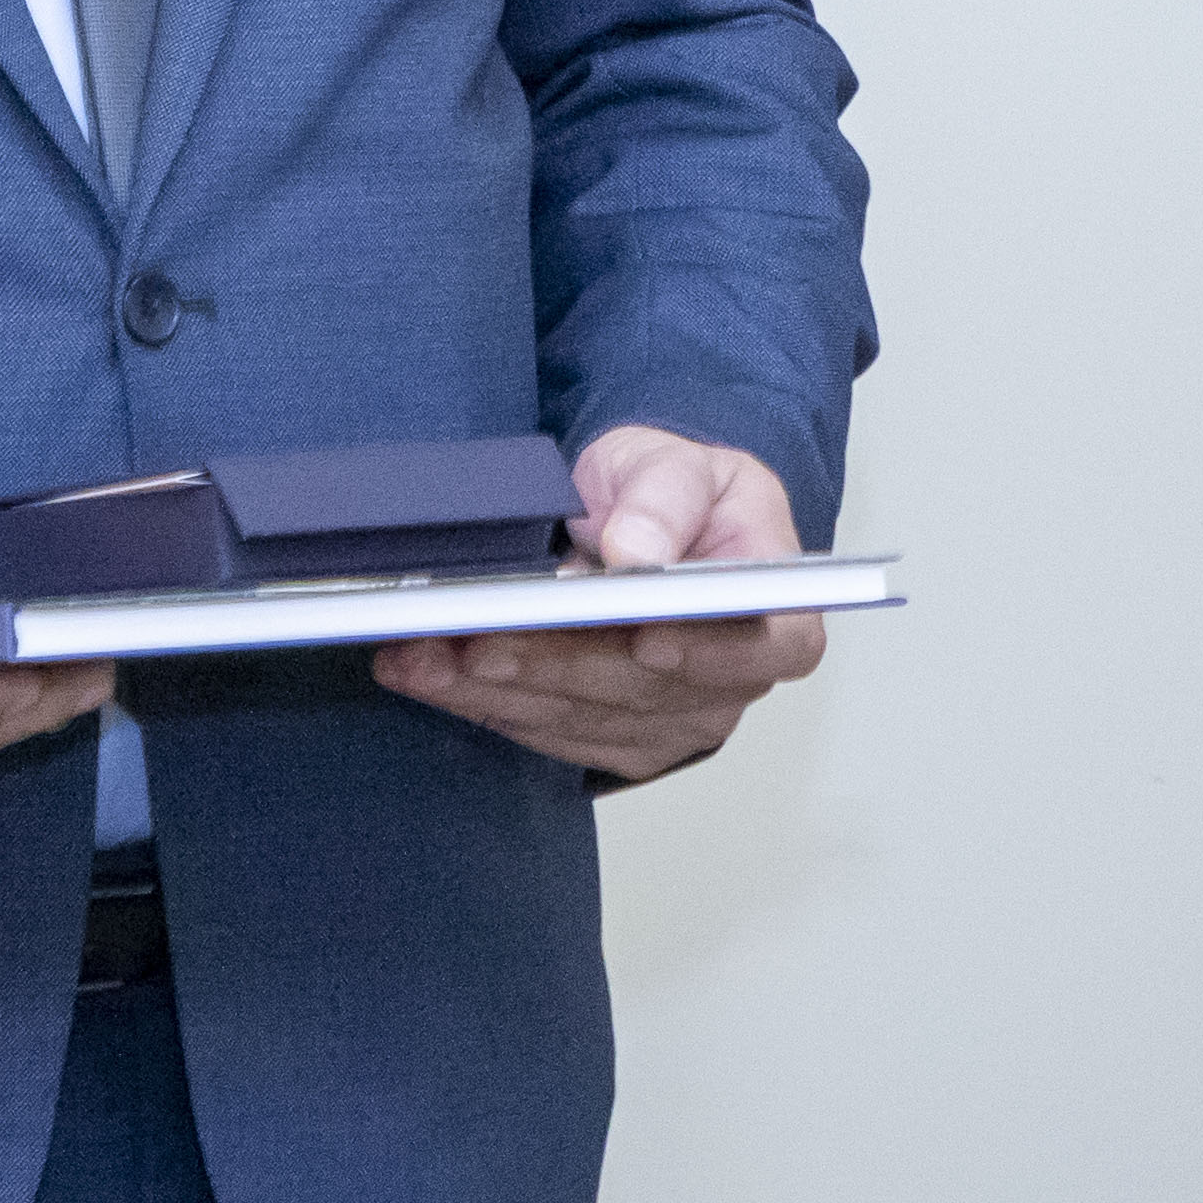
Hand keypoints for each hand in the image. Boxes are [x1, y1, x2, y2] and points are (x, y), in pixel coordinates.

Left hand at [367, 425, 827, 783]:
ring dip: (495, 686)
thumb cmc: (673, 492)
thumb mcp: (678, 462)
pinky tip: (426, 671)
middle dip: (554, 661)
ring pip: (579, 717)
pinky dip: (478, 700)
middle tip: (481, 636)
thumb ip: (665, 497)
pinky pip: (540, 730)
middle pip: (646, 688)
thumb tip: (637, 551)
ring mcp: (669, 722)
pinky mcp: (607, 740)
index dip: (708, 651)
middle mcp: (729, 683)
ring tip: (425, 649)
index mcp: (777, 614)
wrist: (636, 522)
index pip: (765, 647)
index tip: (646, 637)